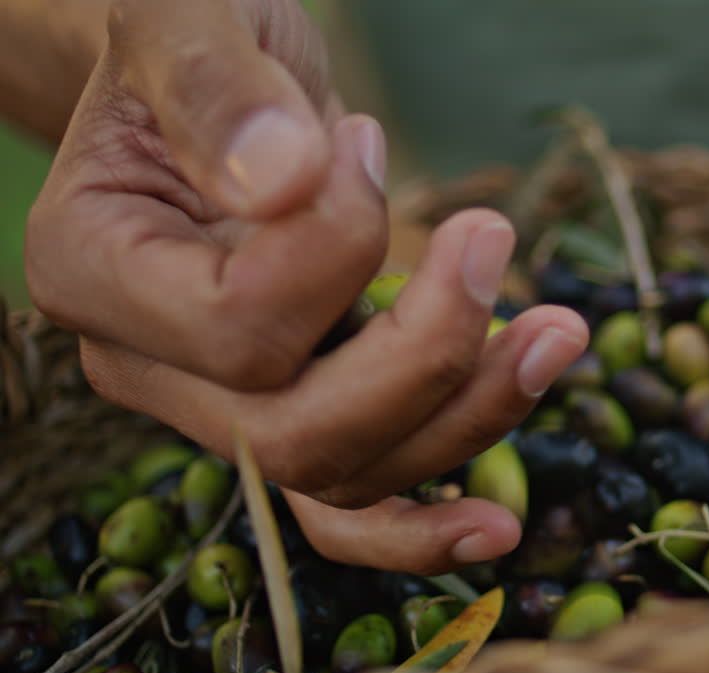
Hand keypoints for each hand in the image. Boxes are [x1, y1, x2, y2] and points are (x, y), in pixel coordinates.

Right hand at [24, 0, 588, 573]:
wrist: (230, 86)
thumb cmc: (201, 40)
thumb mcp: (194, 21)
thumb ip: (220, 91)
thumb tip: (286, 180)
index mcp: (94, 269)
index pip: (235, 325)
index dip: (336, 251)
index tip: (363, 145)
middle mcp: (148, 366)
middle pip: (296, 434)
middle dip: (427, 356)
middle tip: (495, 243)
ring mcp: (223, 409)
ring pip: (347, 477)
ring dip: (469, 417)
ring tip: (558, 333)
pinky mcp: (296, 417)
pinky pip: (350, 509)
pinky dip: (424, 529)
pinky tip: (500, 527)